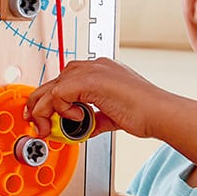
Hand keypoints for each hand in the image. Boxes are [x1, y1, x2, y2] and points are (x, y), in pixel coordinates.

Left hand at [25, 58, 164, 138]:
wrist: (159, 113)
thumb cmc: (144, 113)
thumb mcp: (112, 115)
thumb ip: (94, 118)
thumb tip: (82, 127)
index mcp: (100, 71)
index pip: (64, 82)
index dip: (50, 101)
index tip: (44, 119)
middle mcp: (94, 66)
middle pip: (52, 81)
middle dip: (39, 105)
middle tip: (37, 125)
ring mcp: (92, 70)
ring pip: (51, 88)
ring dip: (45, 111)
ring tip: (49, 128)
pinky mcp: (89, 80)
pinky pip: (58, 95)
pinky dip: (62, 111)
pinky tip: (77, 119)